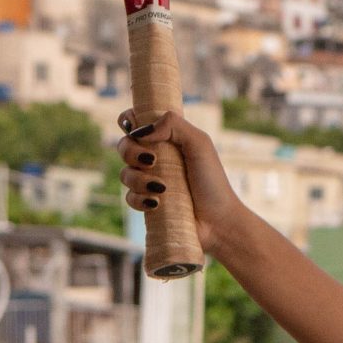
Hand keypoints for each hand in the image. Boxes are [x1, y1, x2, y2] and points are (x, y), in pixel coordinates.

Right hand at [117, 107, 245, 257]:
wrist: (218, 221)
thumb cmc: (212, 180)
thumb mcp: (199, 144)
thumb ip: (174, 125)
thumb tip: (141, 131)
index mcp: (167, 139)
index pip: (137, 121)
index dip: (129, 121)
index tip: (134, 129)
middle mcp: (156, 157)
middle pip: (124, 146)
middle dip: (131, 152)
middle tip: (152, 160)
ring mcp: (150, 180)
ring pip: (125, 173)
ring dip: (138, 179)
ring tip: (162, 188)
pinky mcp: (147, 203)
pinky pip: (129, 197)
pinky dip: (140, 199)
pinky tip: (157, 203)